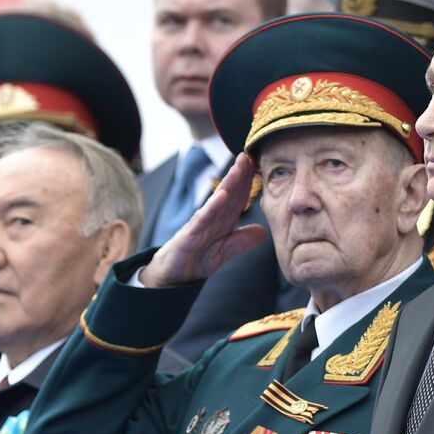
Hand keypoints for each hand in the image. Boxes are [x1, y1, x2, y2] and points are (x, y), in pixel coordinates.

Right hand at [141, 152, 267, 286]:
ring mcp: (198, 226)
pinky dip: (212, 207)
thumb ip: (241, 241)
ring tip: (239, 168)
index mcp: (220, 222)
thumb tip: (263, 232)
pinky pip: (202, 220)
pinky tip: (221, 195)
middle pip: (227, 194)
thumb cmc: (195, 261)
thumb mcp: (223, 253)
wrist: (170, 279)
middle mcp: (210, 219)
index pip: (237, 199)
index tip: (258, 164)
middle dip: (239, 175)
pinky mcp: (188, 237)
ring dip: (228, 184)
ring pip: (216, 201)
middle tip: (249, 155)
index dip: (248, 182)